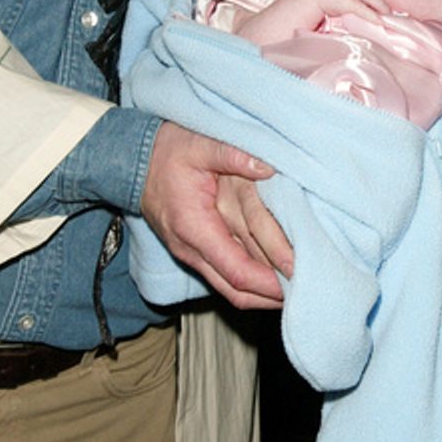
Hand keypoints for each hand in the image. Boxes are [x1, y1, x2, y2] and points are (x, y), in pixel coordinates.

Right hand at [140, 122, 288, 309]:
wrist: (133, 160)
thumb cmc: (166, 151)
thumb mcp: (199, 144)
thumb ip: (232, 154)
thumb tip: (267, 167)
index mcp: (194, 227)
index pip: (237, 270)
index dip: (269, 282)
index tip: (298, 281)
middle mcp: (191, 249)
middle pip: (236, 291)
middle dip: (272, 297)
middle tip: (308, 292)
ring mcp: (191, 254)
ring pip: (230, 289)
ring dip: (263, 294)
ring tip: (298, 289)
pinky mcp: (195, 251)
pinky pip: (225, 276)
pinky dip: (251, 282)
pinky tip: (275, 278)